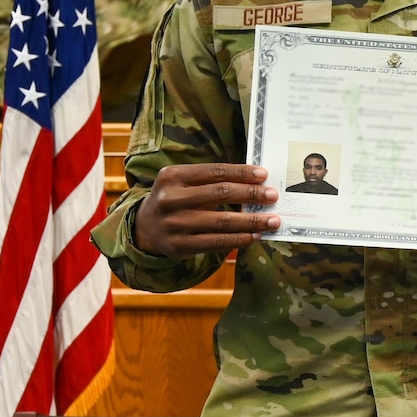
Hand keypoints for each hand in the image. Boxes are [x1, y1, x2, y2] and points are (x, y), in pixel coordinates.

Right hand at [132, 163, 280, 257]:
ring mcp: (174, 224)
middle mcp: (170, 199)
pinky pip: (216, 242)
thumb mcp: (183, 184)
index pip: (214, 172)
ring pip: (221, 221)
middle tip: (273, 196)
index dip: (241, 173)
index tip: (264, 175)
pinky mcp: (179, 245)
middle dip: (251, 194)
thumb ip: (212, 181)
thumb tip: (256, 182)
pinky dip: (240, 238)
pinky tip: (255, 235)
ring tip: (273, 220)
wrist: (144, 229)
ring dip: (252, 221)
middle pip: (219, 194)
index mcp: (172, 176)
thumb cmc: (175, 200)